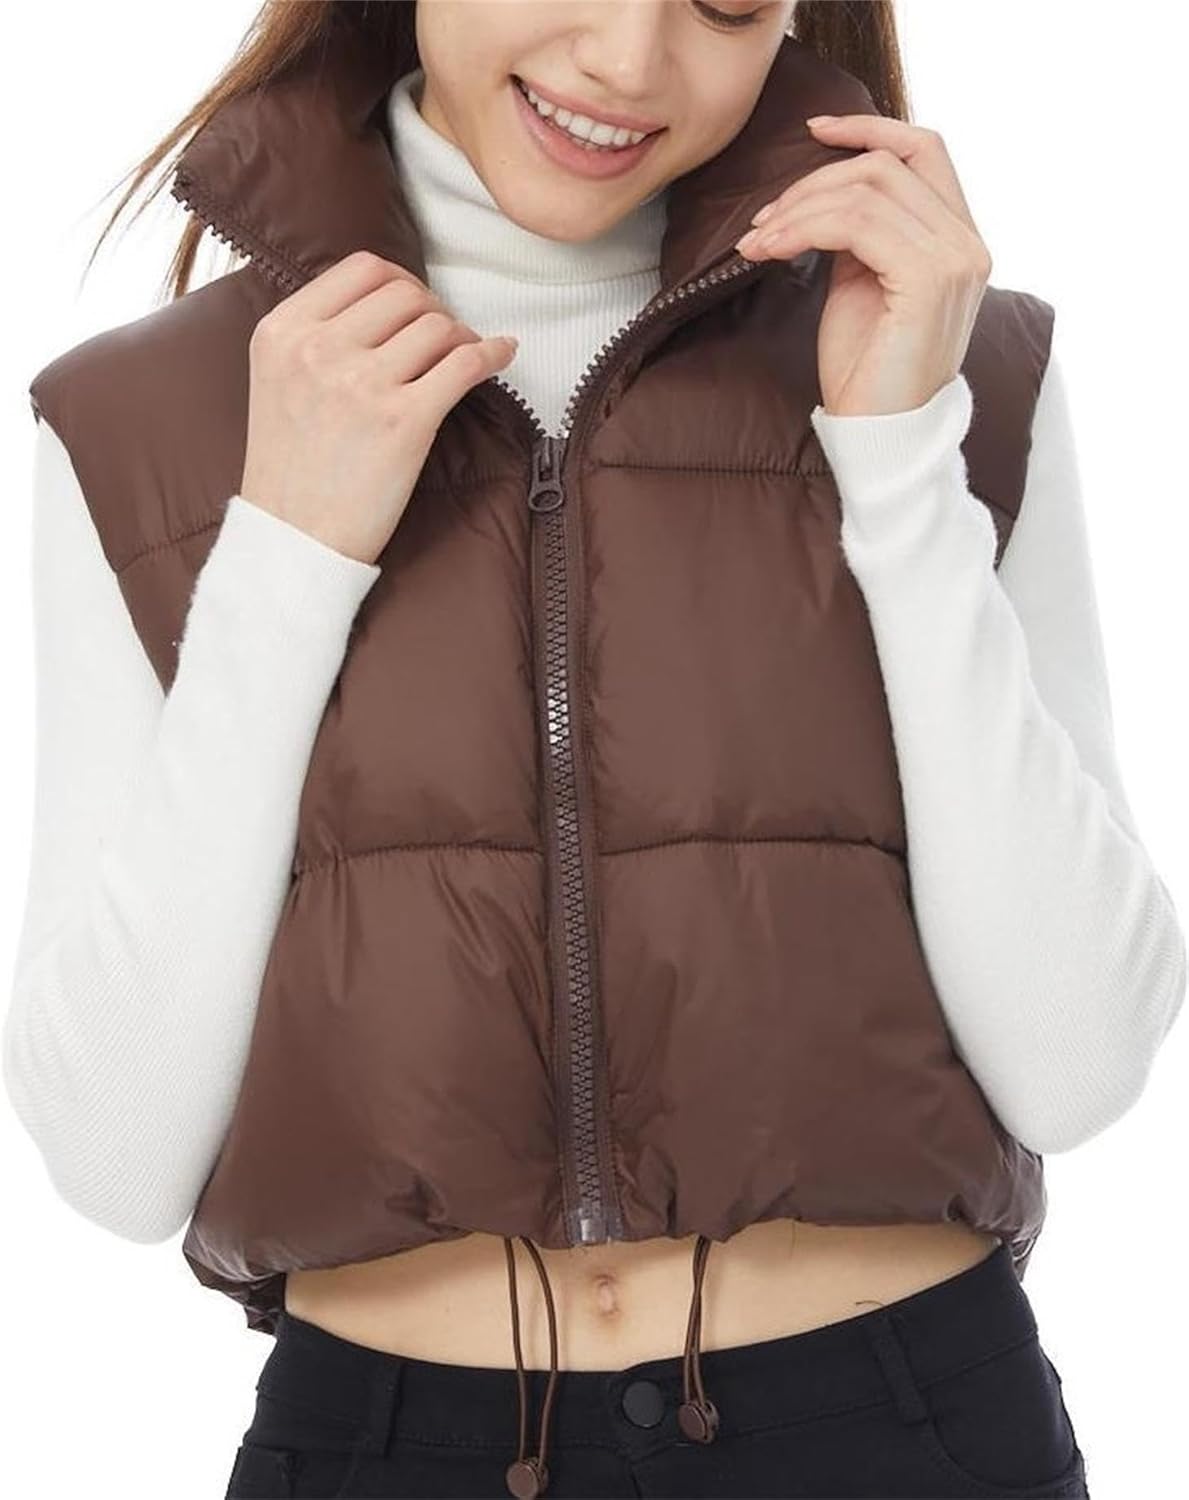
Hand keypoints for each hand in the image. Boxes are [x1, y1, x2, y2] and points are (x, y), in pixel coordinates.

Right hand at [240, 250, 518, 564]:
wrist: (295, 538)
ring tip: (461, 361)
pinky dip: (494, 354)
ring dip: (461, 337)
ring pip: (439, 326)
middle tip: (442, 341)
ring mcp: (362, 384)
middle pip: (406, 294)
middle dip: (434, 311)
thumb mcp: (277, 380)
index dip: (403, 281)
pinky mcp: (405, 421)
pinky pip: (467, 364)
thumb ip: (316, 333)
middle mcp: (319, 349)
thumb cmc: (292, 468)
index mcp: (284, 332)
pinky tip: (503, 355)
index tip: (416, 306)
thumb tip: (389, 300)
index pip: (363, 269)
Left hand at [734, 114, 991, 416]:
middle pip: (886, 165)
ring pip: (868, 191)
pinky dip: (806, 228)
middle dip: (813, 182)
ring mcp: (955, 260)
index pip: (924, 150)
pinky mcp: (929, 280)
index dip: (869, 128)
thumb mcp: (860, 284)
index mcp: (957, 239)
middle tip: (763, 219)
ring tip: (758, 240)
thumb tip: (822, 192)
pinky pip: (859, 224)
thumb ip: (859, 233)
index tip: (814, 131)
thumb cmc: (866, 369)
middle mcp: (967, 243)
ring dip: (799, 208)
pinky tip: (773, 250)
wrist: (879, 433)